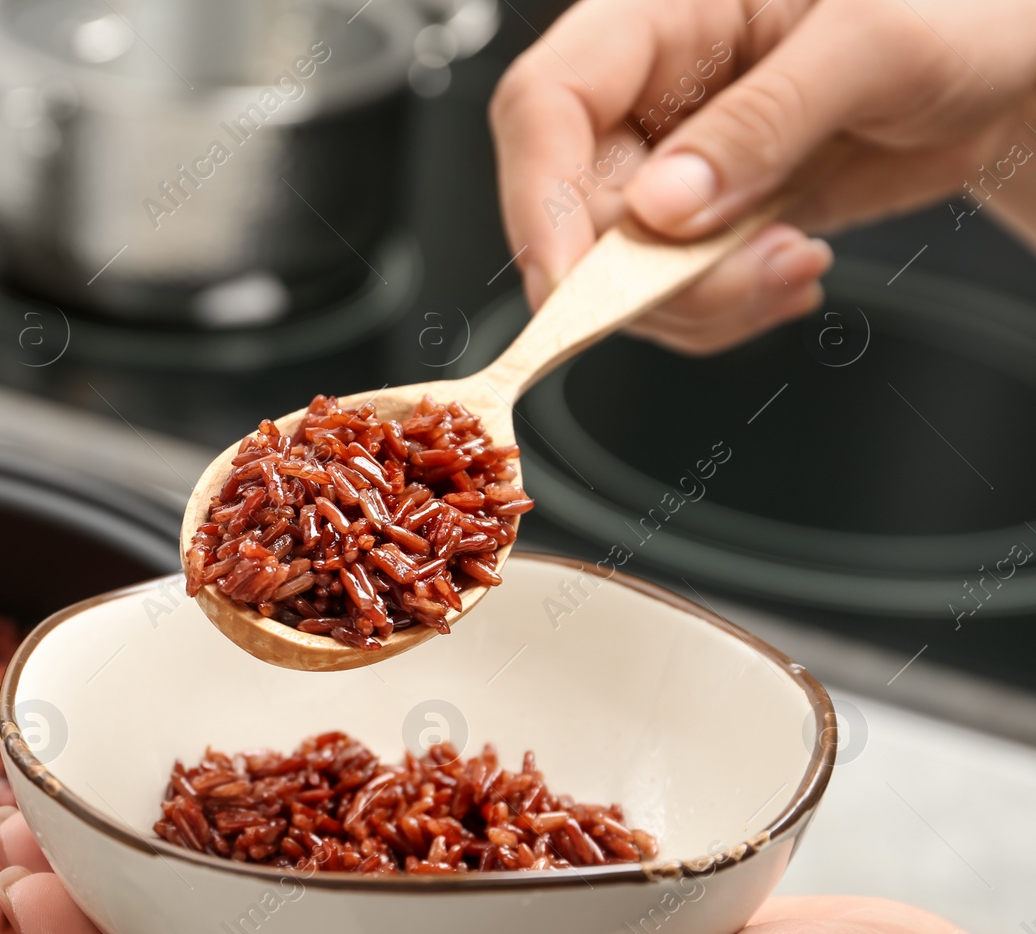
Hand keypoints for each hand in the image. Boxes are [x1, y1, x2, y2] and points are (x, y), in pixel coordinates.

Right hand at [490, 0, 1035, 352]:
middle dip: (645, 274)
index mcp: (661, 14)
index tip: (573, 285)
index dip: (538, 199)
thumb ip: (762, 123)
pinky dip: (724, 310)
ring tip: (793, 270)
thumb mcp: (874, 44)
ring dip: (696, 302)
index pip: (545, 104)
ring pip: (617, 267)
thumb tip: (662, 207)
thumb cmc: (966, 3)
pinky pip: (674, 289)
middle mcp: (651, 89)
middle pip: (575, 206)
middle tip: (745, 279)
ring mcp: (677, 159)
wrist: (1018, 62)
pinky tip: (790, 276)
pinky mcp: (712, 216)